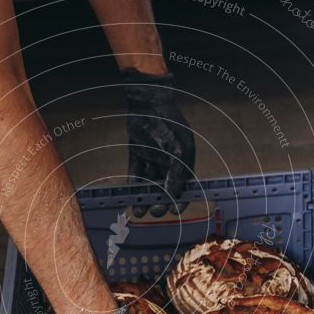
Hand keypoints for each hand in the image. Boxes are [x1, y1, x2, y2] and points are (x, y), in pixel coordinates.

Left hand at [121, 68, 194, 217]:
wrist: (147, 103)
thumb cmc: (167, 124)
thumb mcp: (176, 150)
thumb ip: (177, 173)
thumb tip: (175, 196)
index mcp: (183, 161)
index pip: (184, 185)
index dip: (180, 199)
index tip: (174, 211)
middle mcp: (168, 162)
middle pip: (164, 188)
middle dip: (160, 201)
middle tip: (155, 211)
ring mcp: (152, 159)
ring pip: (149, 184)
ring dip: (144, 198)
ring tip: (139, 211)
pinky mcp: (138, 156)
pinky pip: (135, 174)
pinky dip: (133, 186)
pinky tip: (129, 197)